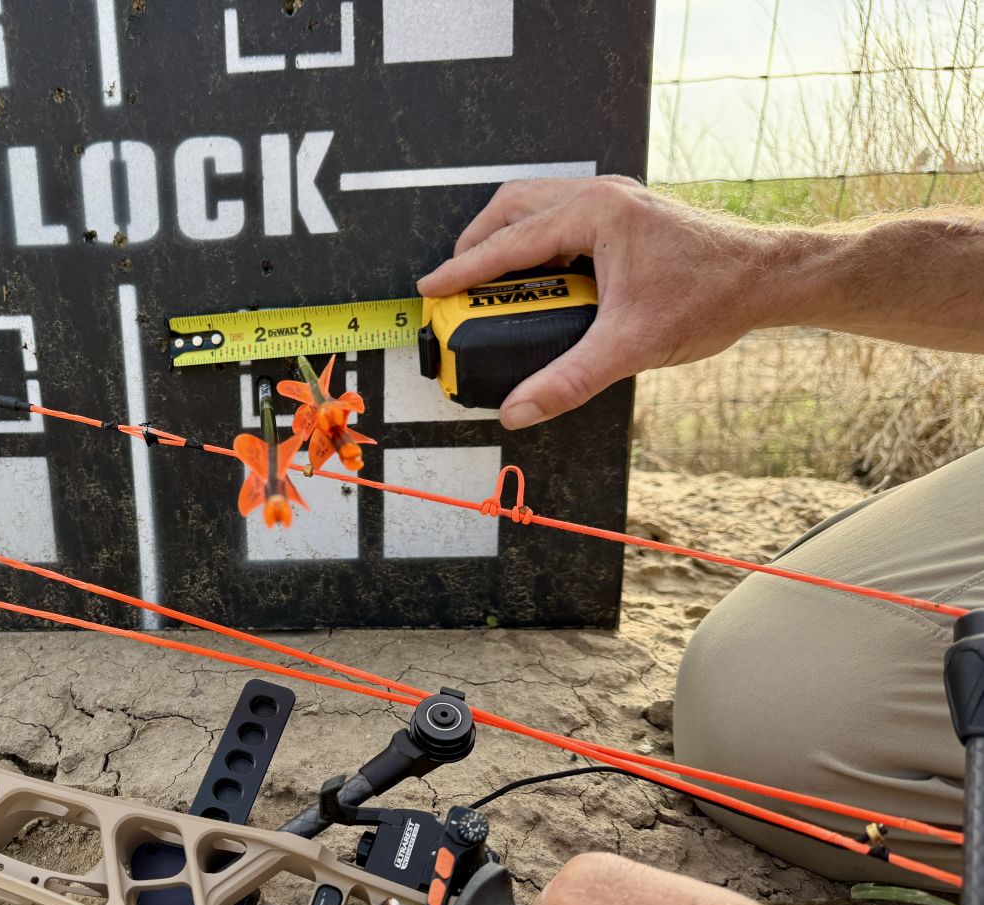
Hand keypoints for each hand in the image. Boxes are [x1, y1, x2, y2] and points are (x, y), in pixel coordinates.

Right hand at [416, 178, 783, 429]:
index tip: (431, 290)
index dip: (463, 270)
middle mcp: (601, 196)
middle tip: (455, 282)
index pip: (508, 243)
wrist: (771, 277)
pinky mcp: (626, 214)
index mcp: (594, 214)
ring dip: (506, 239)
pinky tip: (539, 279)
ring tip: (489, 280)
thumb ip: (568, 381)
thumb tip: (519, 409)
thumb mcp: (630, 346)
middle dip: (477, 242)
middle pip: (512, 207)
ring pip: (536, 206)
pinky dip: (537, 242)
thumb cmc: (712, 295)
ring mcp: (615, 201)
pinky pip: (562, 217)